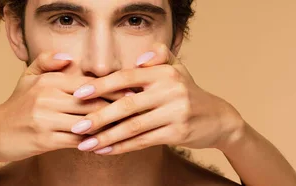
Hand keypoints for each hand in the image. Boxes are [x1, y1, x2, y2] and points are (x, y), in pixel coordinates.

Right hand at [0, 53, 129, 162]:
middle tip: (137, 112)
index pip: (90, 84)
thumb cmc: (17, 106)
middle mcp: (47, 97)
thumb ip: (47, 62)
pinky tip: (105, 143)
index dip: (114, 90)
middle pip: (93, 103)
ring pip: (88, 122)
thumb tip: (69, 58)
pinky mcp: (45, 140)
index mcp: (49, 81)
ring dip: (109, 127)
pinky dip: (93, 142)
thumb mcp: (28, 78)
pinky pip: (77, 141)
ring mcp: (45, 119)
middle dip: (117, 109)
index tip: (133, 94)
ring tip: (126, 129)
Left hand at [70, 44, 246, 154]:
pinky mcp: (177, 133)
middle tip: (76, 126)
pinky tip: (104, 150)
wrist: (218, 118)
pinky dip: (122, 147)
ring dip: (106, 137)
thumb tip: (137, 60)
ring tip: (85, 144)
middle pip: (126, 105)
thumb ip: (157, 57)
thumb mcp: (176, 70)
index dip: (101, 85)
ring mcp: (175, 113)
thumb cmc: (187, 92)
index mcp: (164, 73)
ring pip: (133, 127)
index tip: (79, 93)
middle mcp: (170, 91)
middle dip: (98, 116)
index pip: (126, 77)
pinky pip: (143, 141)